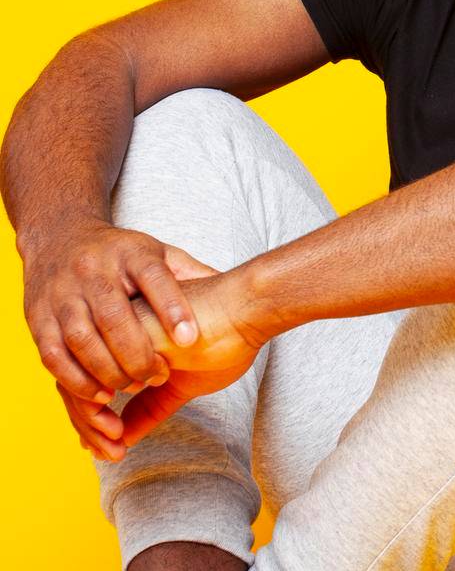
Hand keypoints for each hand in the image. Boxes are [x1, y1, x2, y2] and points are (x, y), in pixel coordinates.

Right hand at [22, 220, 203, 408]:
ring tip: (129, 389)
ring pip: (81, 338)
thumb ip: (192, 273)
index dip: (174, 308)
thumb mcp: (160, 254)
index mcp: (132, 253)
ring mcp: (62, 292)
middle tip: (159, 375)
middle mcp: (94, 270)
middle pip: (116, 315)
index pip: (156, 279)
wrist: (59, 237)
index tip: (192, 338)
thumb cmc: (122, 255)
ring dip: (106, 371)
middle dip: (138, 352)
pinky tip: (97, 395)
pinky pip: (52, 353)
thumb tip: (240, 286)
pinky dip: (74, 378)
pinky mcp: (37, 316)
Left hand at [74, 265, 267, 459]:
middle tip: (109, 454)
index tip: (112, 446)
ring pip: (78, 385)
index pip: (90, 382)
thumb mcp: (182, 385)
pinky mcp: (120, 333)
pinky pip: (90, 379)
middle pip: (76, 384)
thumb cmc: (227, 338)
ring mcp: (113, 330)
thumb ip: (151, 406)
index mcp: (125, 339)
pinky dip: (97, 412)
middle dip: (88, 427)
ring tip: (115, 447)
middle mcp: (112, 331)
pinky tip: (119, 427)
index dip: (94, 419)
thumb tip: (125, 437)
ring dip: (91, 425)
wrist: (249, 310)